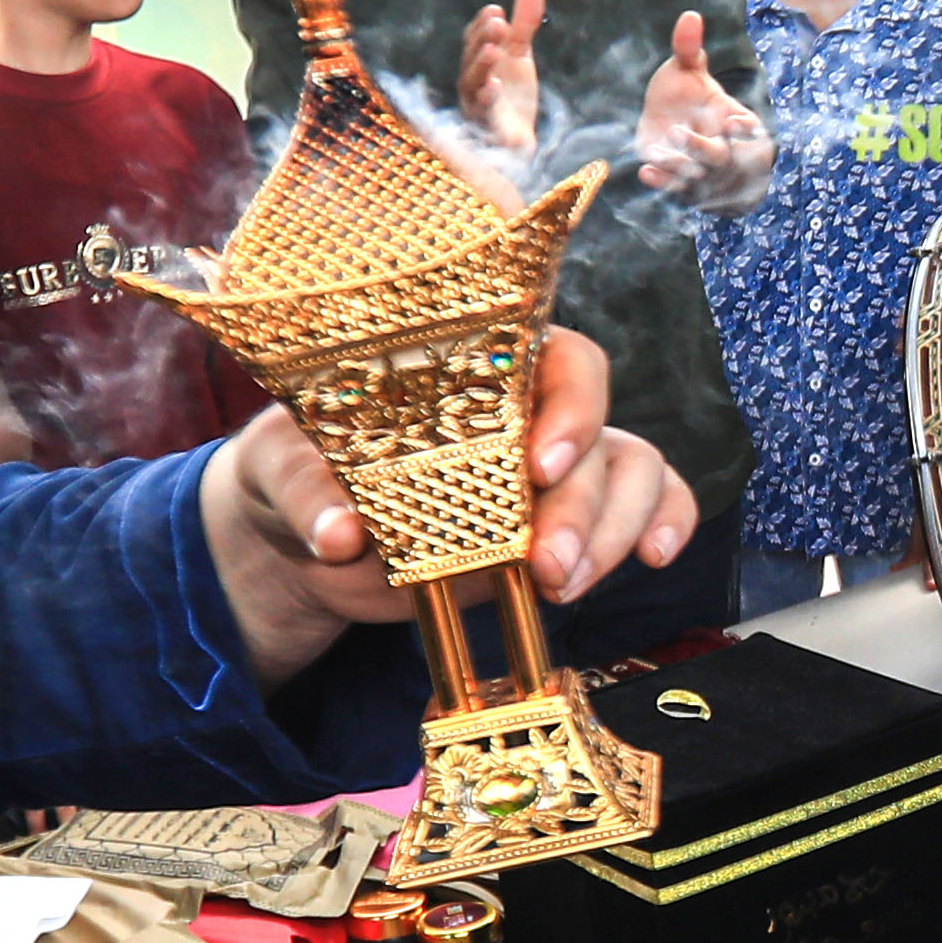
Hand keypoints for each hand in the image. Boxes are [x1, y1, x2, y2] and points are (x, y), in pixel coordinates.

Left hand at [199, 327, 694, 677]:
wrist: (299, 541)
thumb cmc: (296, 470)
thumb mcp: (278, 465)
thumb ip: (307, 488)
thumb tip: (340, 534)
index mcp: (470, 366)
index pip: (554, 357)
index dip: (566, 405)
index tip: (540, 464)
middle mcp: (524, 408)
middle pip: (596, 430)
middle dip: (583, 503)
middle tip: (547, 566)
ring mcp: (549, 467)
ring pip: (629, 470)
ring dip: (613, 531)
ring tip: (561, 585)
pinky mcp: (559, 521)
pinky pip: (646, 503)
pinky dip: (663, 524)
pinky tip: (654, 558)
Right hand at [453, 0, 550, 157]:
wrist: (515, 140)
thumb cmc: (511, 94)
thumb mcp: (520, 53)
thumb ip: (524, 20)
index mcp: (478, 62)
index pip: (474, 39)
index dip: (482, 24)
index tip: (497, 9)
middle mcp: (472, 81)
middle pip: (471, 57)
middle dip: (482, 40)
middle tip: (499, 23)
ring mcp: (476, 104)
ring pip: (472, 83)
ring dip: (481, 65)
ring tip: (494, 50)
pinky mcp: (486, 127)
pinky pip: (482, 113)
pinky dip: (487, 99)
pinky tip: (495, 86)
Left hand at [632, 7, 773, 210]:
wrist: (674, 135)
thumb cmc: (689, 100)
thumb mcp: (690, 73)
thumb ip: (689, 50)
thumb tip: (690, 15)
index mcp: (732, 121)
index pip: (748, 129)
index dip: (744, 129)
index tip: (732, 122)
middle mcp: (722, 149)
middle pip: (718, 155)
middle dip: (699, 147)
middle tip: (676, 133)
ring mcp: (702, 171)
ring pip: (695, 175)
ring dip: (678, 165)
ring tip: (658, 152)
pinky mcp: (682, 185)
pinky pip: (674, 189)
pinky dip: (661, 182)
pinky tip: (646, 172)